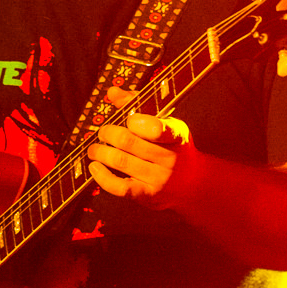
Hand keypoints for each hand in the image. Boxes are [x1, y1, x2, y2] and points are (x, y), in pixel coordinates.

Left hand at [86, 86, 195, 208]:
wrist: (193, 183)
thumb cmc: (172, 146)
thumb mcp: (164, 123)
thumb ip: (137, 104)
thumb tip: (112, 92)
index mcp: (176, 135)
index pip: (156, 127)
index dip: (136, 121)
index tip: (129, 119)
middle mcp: (170, 158)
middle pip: (128, 142)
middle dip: (108, 134)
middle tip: (102, 133)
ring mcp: (160, 179)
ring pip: (121, 161)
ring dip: (100, 152)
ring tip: (94, 149)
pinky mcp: (148, 195)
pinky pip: (119, 187)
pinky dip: (102, 176)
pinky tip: (95, 167)